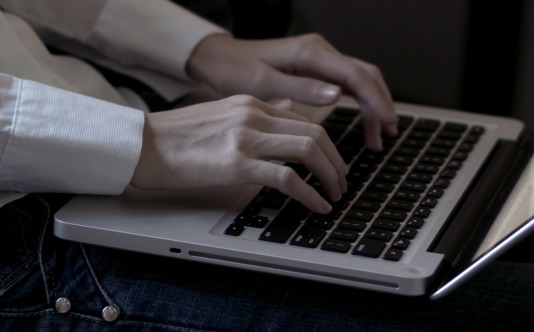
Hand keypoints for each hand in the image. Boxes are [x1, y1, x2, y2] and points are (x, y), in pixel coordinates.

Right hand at [130, 96, 347, 213]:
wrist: (143, 145)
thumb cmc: (178, 135)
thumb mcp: (223, 112)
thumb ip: (258, 112)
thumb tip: (288, 110)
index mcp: (252, 103)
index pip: (306, 120)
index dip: (328, 145)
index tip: (334, 164)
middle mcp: (254, 115)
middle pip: (316, 132)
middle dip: (337, 161)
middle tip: (342, 182)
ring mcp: (246, 138)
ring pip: (309, 150)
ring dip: (330, 176)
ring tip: (334, 195)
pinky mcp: (236, 163)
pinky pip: (288, 178)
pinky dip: (310, 194)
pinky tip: (317, 205)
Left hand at [185, 34, 397, 150]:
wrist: (220, 58)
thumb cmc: (235, 70)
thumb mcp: (263, 84)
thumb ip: (301, 89)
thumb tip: (338, 95)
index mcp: (309, 54)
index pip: (355, 75)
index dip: (375, 99)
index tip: (388, 122)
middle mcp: (319, 51)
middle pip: (365, 75)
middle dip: (380, 104)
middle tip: (386, 135)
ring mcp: (319, 58)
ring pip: (360, 79)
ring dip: (373, 105)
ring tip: (379, 136)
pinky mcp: (316, 67)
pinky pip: (348, 83)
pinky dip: (361, 102)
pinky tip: (365, 120)